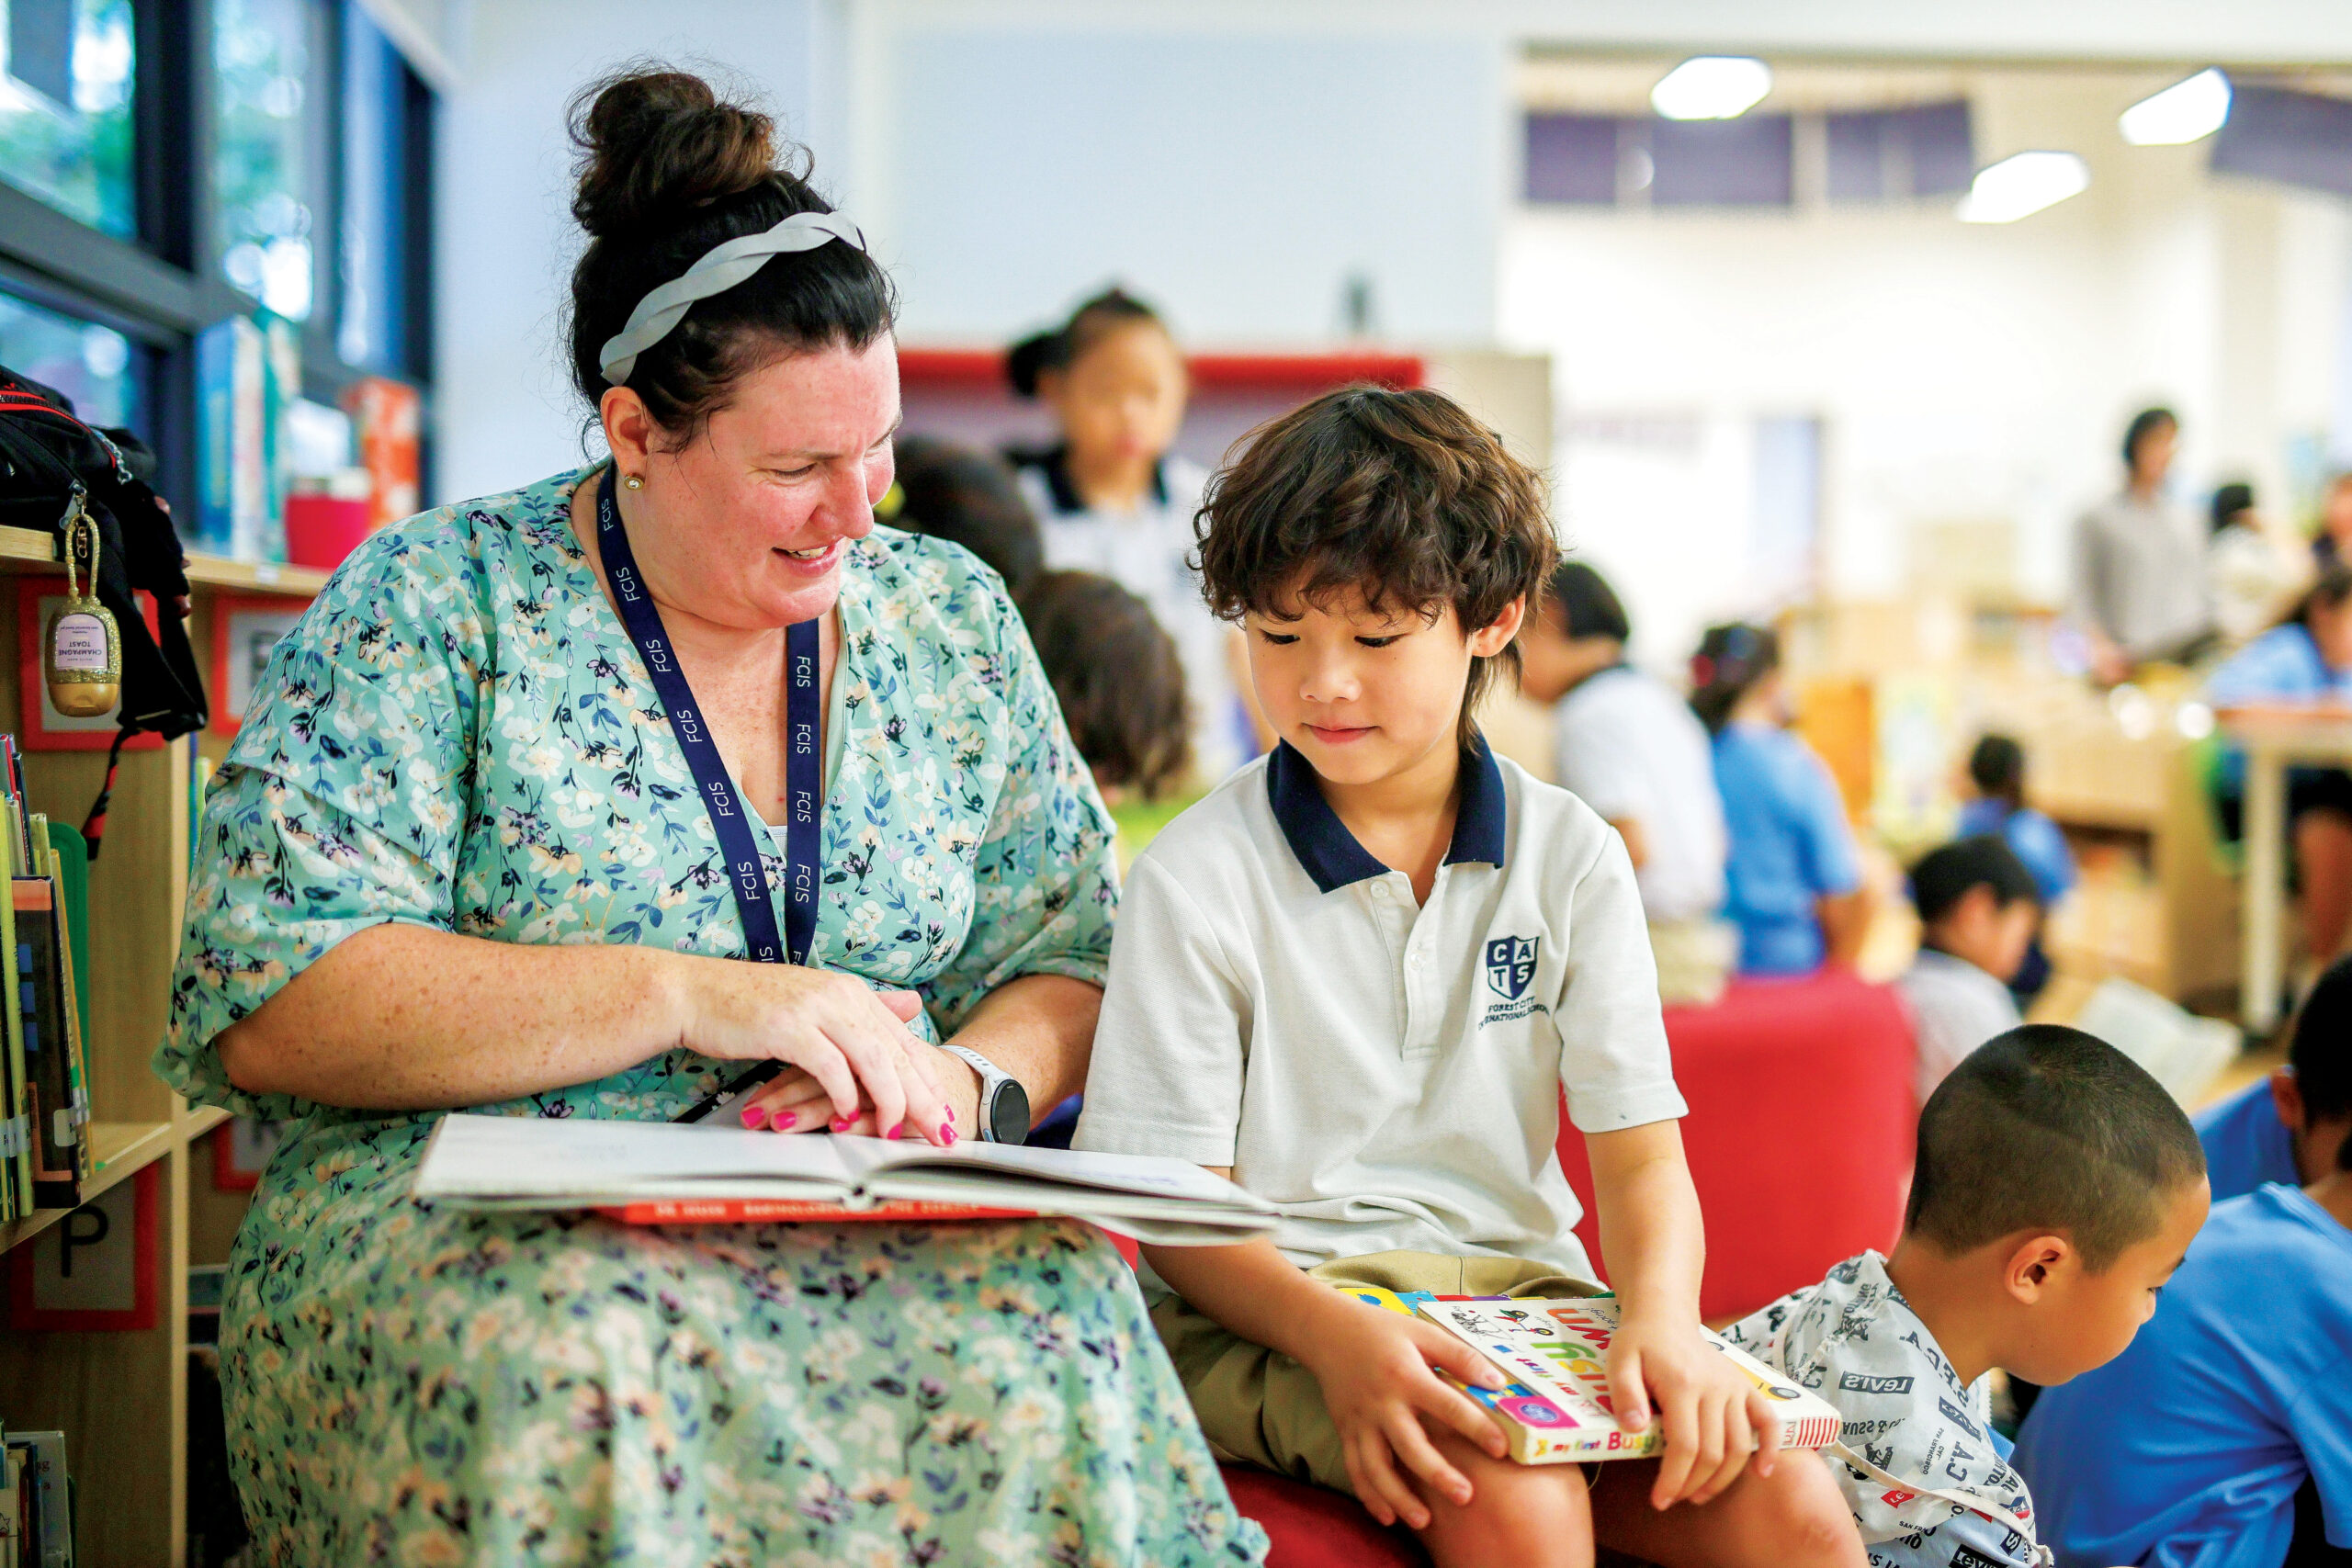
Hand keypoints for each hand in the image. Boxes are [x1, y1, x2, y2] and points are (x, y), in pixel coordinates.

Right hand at [683, 964, 951, 1144]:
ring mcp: (815, 1009)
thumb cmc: (750, 1005)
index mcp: (850, 991)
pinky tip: (849, 1117)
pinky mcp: (789, 1027)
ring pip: (872, 1059)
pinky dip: (843, 1095)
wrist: (694, 993)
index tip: (942, 1111)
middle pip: (896, 1052)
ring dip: (888, 1100)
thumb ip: (865, 1007)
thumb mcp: (816, 1000)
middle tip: (940, 1131)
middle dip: (922, 1096)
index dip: (925, 1078)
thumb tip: (913, 1004)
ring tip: (896, 1132)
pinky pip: (830, 1067)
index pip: (902, 1040)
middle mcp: (840, 995)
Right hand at [1297, 1298, 1511, 1530]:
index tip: (1501, 1448)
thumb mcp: (1423, 1332)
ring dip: (1399, 1496)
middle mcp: (1382, 1403)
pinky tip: (1389, 1517)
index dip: (1476, 1427)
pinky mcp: (1346, 1432)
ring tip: (1425, 1520)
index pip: (1447, 1405)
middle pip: (1409, 1445)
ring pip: (1377, 1467)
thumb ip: (1460, 1357)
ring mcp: (1361, 1421)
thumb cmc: (1383, 1331)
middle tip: (1465, 1496)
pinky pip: (1355, 1469)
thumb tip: (1497, 1383)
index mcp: (1406, 1375)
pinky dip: (1369, 1496)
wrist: (1327, 1331)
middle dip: (1436, 1473)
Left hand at [1605, 1315, 1783, 1509]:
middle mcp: (1714, 1387)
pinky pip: (1768, 1421)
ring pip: (1739, 1446)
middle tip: (1673, 1498)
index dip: (1673, 1479)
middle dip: (1692, 1484)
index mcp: (1682, 1384)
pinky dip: (1770, 1448)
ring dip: (1722, 1479)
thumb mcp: (1618, 1362)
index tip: (1659, 1500)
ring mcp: (1734, 1387)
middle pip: (1713, 1452)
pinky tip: (1762, 1472)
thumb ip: (1624, 1395)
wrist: (1665, 1317)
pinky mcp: (1745, 1387)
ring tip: (1699, 1494)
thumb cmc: (1639, 1343)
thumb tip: (1634, 1430)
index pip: (1685, 1446)